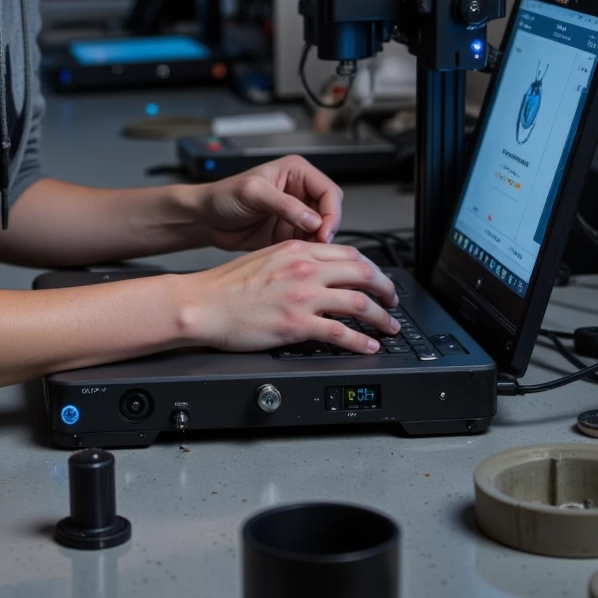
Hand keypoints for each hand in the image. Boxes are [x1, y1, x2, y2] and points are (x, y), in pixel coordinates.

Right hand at [176, 238, 400, 355]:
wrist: (204, 303)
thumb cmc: (227, 285)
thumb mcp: (266, 258)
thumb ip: (296, 261)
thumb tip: (320, 272)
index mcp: (298, 250)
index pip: (349, 254)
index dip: (371, 268)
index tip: (377, 279)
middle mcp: (305, 269)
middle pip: (363, 274)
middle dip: (386, 289)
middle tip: (393, 301)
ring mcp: (303, 297)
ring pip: (359, 303)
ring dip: (382, 317)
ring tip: (390, 327)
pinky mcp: (297, 324)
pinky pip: (341, 333)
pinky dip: (362, 341)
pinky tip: (370, 346)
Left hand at [193, 154, 343, 252]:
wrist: (205, 219)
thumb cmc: (222, 196)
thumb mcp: (253, 192)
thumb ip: (284, 204)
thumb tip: (312, 219)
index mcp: (296, 172)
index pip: (328, 191)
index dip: (330, 212)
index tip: (323, 230)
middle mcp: (299, 192)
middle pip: (330, 212)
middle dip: (327, 228)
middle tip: (319, 243)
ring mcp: (295, 214)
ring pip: (322, 230)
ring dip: (319, 242)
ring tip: (309, 251)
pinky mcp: (289, 233)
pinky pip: (308, 243)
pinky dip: (308, 251)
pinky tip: (299, 256)